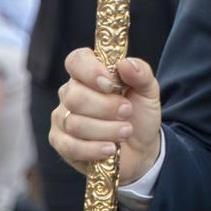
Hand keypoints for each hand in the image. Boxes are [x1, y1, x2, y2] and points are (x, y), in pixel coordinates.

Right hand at [51, 49, 162, 185]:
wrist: (142, 149)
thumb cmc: (140, 114)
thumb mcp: (148, 91)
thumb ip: (141, 73)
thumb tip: (125, 63)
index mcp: (89, 74)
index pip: (76, 61)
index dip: (90, 70)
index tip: (110, 84)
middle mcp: (71, 94)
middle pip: (75, 96)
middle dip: (106, 107)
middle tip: (127, 111)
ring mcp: (63, 119)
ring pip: (74, 123)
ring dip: (106, 130)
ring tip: (125, 132)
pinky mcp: (61, 144)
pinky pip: (70, 146)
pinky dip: (94, 149)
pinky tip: (110, 148)